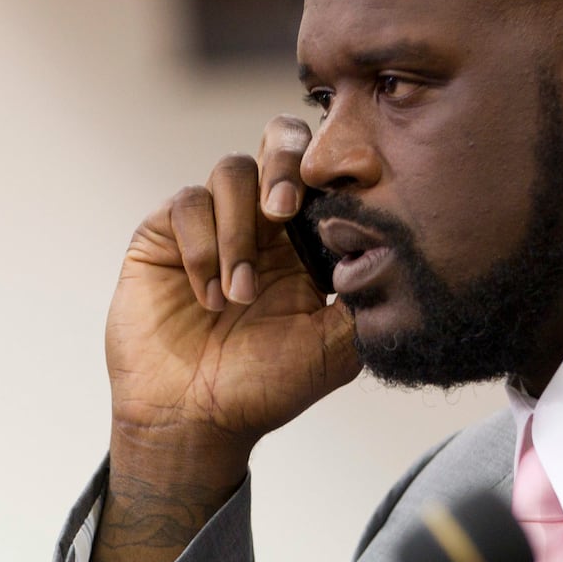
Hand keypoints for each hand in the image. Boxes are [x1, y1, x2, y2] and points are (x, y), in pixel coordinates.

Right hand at [90, 116, 360, 561]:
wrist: (190, 419)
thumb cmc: (263, 387)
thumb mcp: (333, 349)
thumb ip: (366, 300)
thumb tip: (397, 251)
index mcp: (305, 240)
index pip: (323, 174)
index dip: (330, 173)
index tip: (331, 210)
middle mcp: (260, 222)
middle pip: (278, 142)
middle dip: (283, 164)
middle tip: (283, 208)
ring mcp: (211, 222)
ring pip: (230, 171)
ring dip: (238, 233)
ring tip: (238, 296)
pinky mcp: (165, 233)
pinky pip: (187, 204)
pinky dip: (201, 248)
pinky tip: (208, 298)